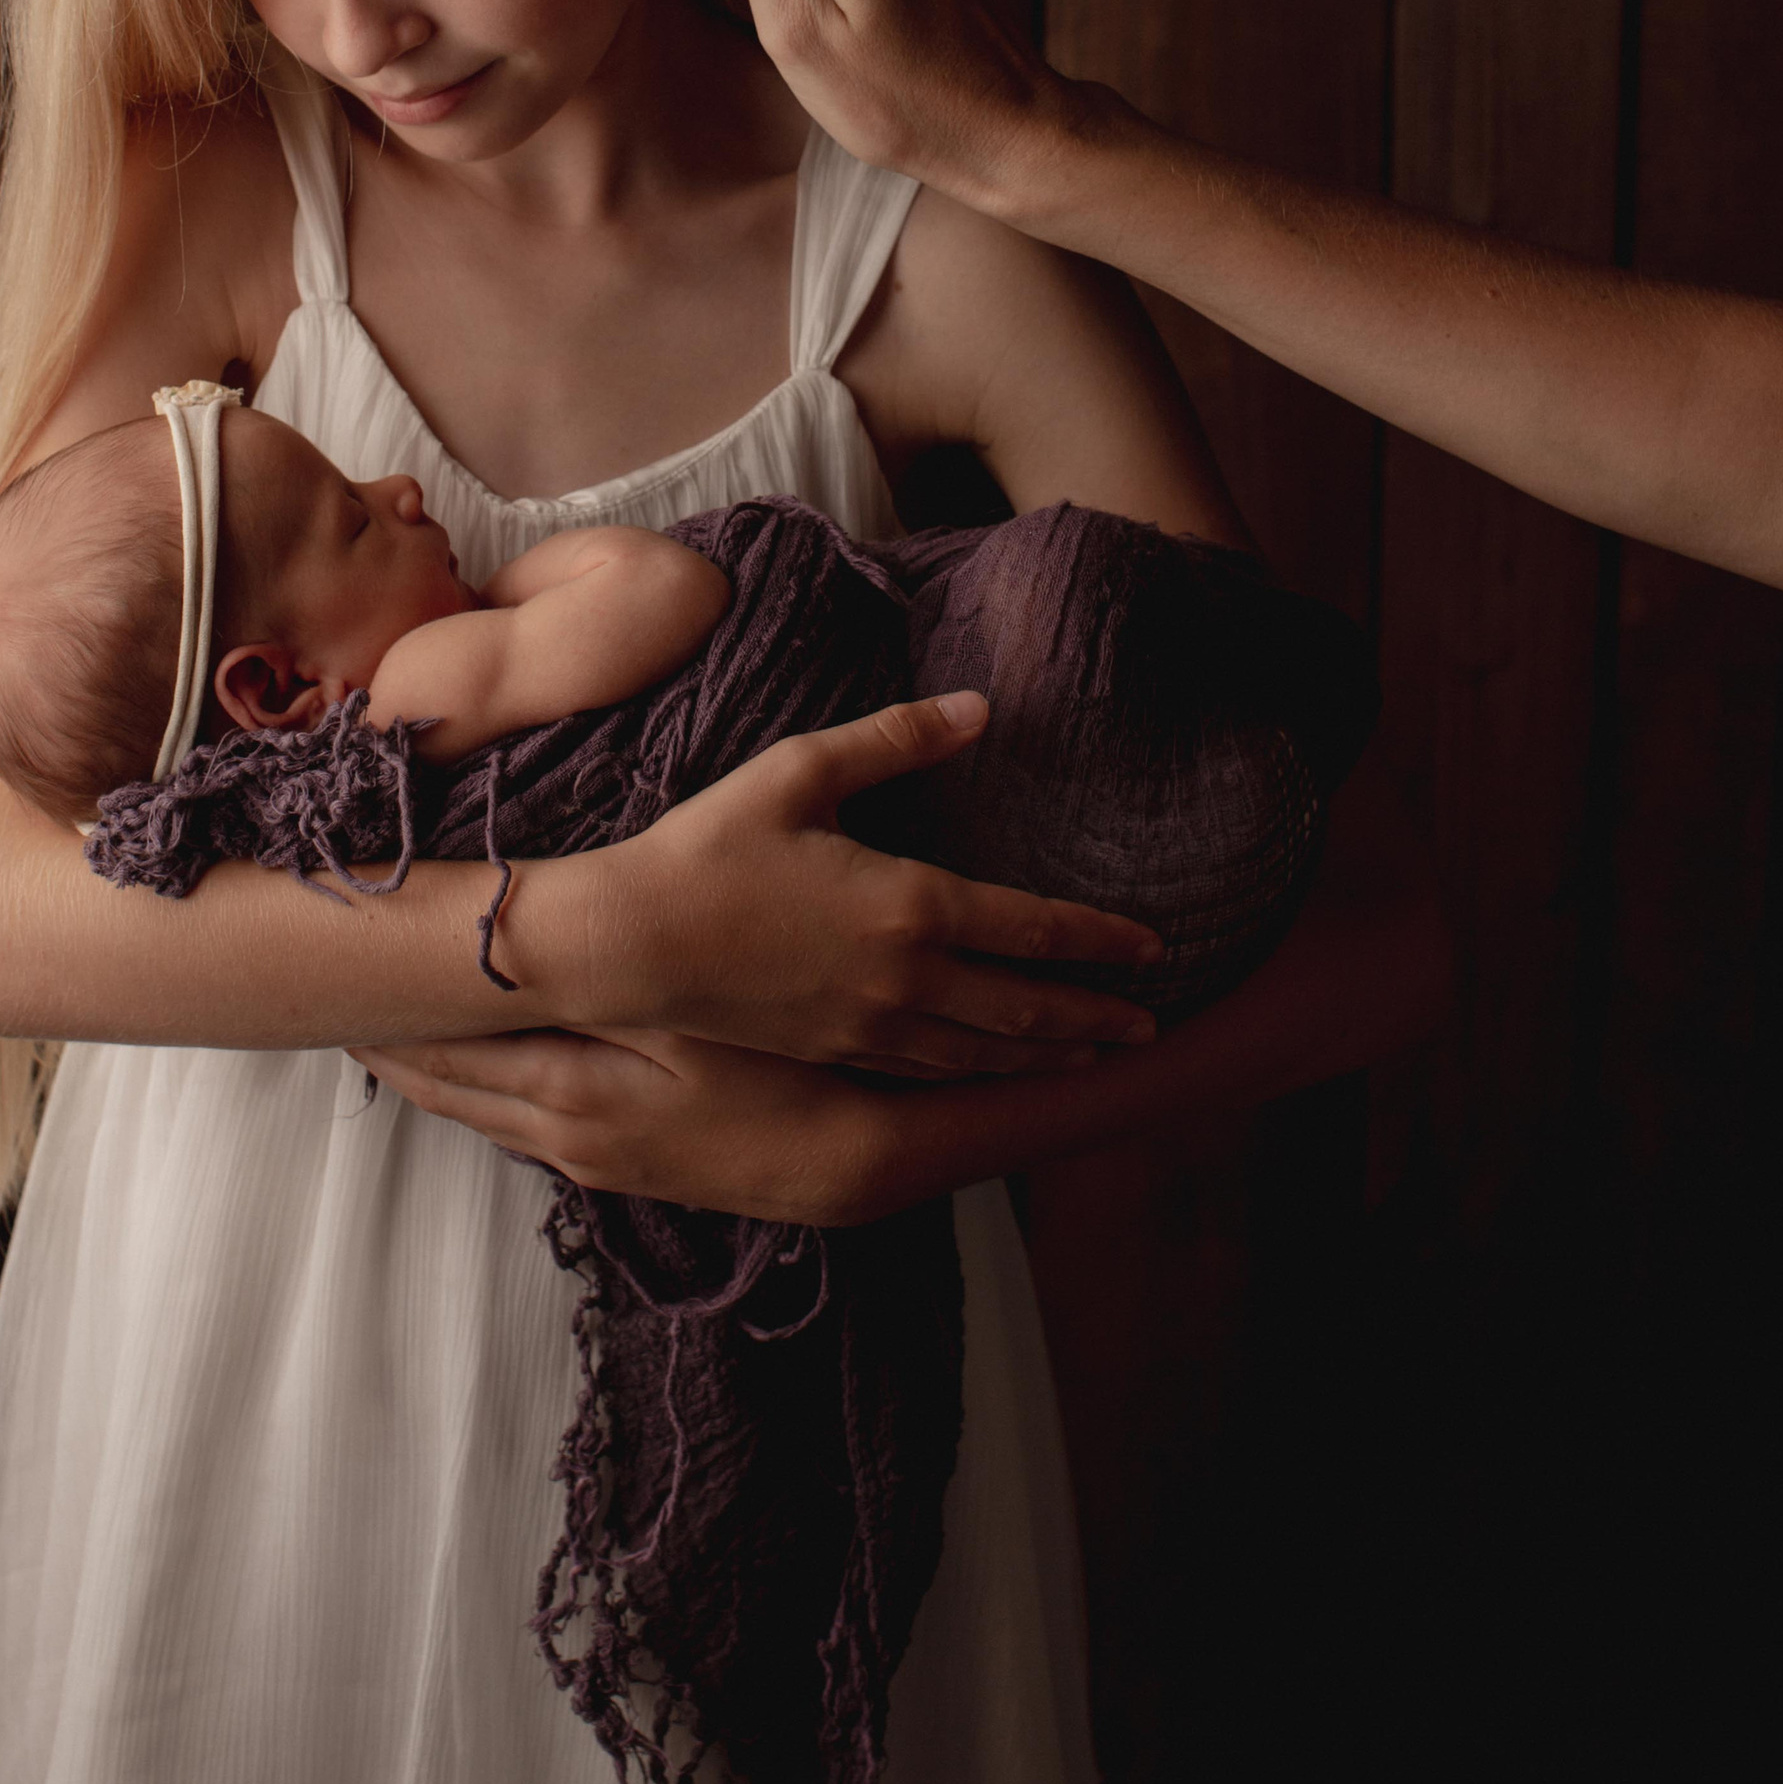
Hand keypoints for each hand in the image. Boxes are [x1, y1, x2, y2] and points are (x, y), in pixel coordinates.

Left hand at [348, 1025, 919, 1227]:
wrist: (856, 1166)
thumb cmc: (781, 1078)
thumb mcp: (689, 1021)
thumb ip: (595, 991)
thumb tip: (500, 958)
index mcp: (569, 1092)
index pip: (452, 1047)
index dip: (393, 1010)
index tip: (334, 971)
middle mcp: (565, 1134)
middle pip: (450, 1086)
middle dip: (390, 1044)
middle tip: (325, 999)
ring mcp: (595, 1158)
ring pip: (483, 1113)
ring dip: (430, 1073)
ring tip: (379, 1034)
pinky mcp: (627, 1168)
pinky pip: (522, 1128)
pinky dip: (480, 1098)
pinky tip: (476, 1078)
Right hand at [561, 689, 1162, 1077]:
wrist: (631, 943)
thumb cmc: (710, 846)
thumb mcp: (803, 770)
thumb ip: (898, 738)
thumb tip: (979, 707)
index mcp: (908, 903)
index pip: (1031, 927)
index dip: (1097, 939)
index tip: (1151, 947)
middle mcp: (904, 978)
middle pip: (1024, 1006)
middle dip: (1093, 1014)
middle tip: (1150, 1024)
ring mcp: (869, 1026)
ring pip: (983, 1052)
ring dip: (1048, 1054)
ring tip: (1097, 1058)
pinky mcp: (834, 1053)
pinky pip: (929, 1073)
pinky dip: (981, 1076)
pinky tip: (995, 1074)